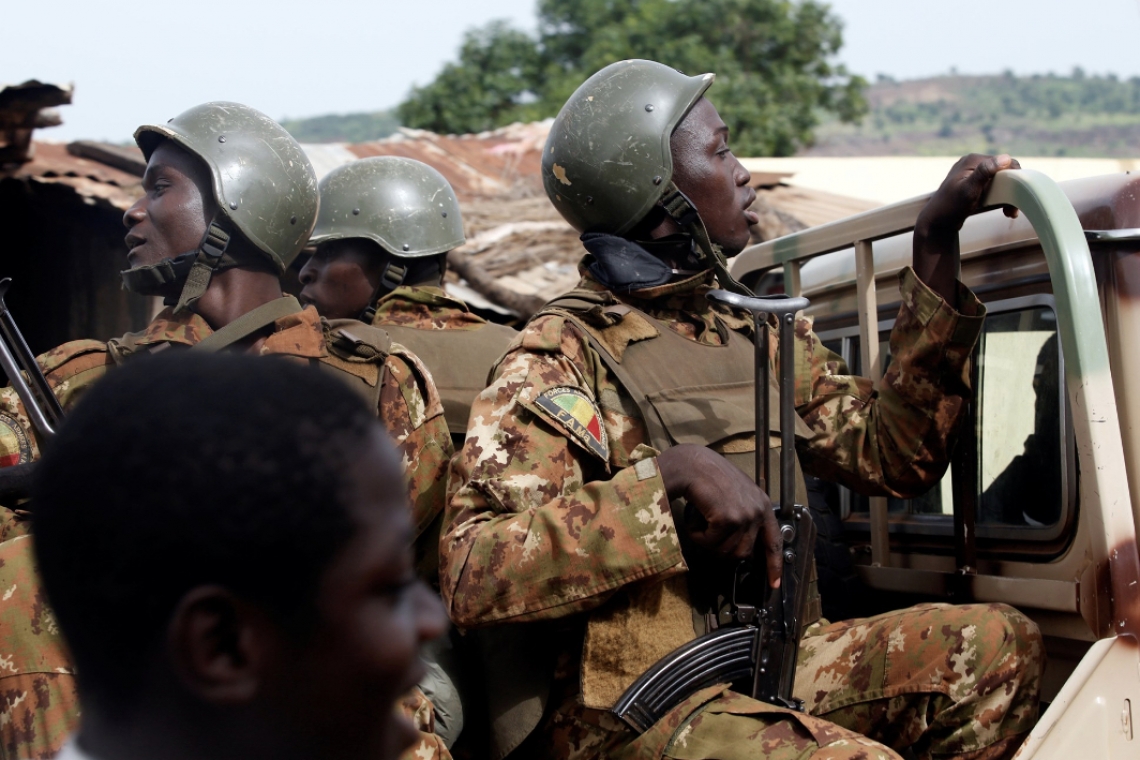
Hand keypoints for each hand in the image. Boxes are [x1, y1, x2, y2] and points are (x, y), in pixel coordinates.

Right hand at [657, 444, 781, 586]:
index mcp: (762, 505)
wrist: (691, 464)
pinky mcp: (728, 519)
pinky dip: (697, 535)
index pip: (773, 542)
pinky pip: (710, 543)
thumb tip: (742, 546)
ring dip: (707, 541)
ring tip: (700, 521)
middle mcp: (758, 510)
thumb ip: (744, 515)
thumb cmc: (707, 477)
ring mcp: (745, 515)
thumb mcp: (735, 495)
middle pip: (742, 553)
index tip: (774, 584)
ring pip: (725, 551)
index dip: (773, 565)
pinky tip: (694, 519)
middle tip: (707, 533)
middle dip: (721, 549)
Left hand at [914, 154, 1020, 302]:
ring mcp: (972, 174)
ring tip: (1010, 212)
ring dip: (1008, 196)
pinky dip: (1000, 198)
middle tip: (1013, 209)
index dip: (1015, 177)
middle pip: (1003, 172)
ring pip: (1000, 181)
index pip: (1004, 162)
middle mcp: (973, 163)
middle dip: (1013, 189)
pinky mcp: (973, 185)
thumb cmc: (951, 207)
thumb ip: (984, 173)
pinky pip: (992, 188)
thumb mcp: (969, 190)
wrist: (936, 224)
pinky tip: (1005, 210)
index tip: (1019, 195)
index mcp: (973, 160)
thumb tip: (1005, 157)